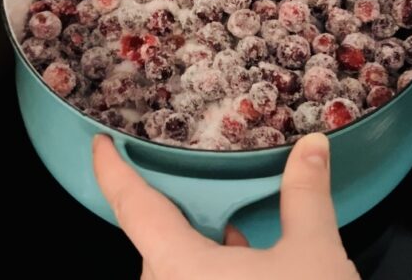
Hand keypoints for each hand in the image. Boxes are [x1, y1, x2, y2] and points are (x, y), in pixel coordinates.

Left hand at [92, 132, 360, 279]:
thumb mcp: (313, 256)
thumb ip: (305, 196)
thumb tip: (313, 146)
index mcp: (178, 268)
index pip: (132, 207)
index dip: (112, 171)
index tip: (98, 145)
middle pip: (158, 245)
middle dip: (182, 220)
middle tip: (204, 193)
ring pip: (175, 274)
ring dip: (200, 255)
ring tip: (238, 239)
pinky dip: (208, 277)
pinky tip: (245, 271)